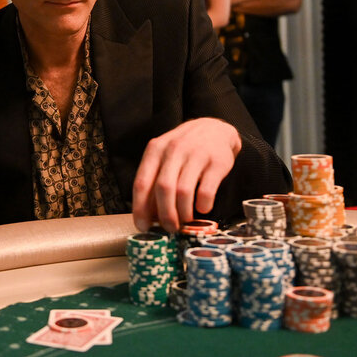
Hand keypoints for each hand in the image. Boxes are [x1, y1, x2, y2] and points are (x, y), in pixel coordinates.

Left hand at [132, 118, 241, 232]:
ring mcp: (196, 155)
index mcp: (155, 150)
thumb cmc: (184, 148)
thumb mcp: (164, 156)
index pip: (142, 183)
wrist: (215, 128)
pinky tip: (202, 208)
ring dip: (183, 213)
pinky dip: (203, 205)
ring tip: (185, 220)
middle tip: (169, 228)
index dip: (140, 209)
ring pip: (183, 192)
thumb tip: (148, 215)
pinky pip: (206, 190)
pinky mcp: (216, 162)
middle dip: (165, 215)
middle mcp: (174, 150)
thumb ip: (154, 180)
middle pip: (163, 189)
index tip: (143, 226)